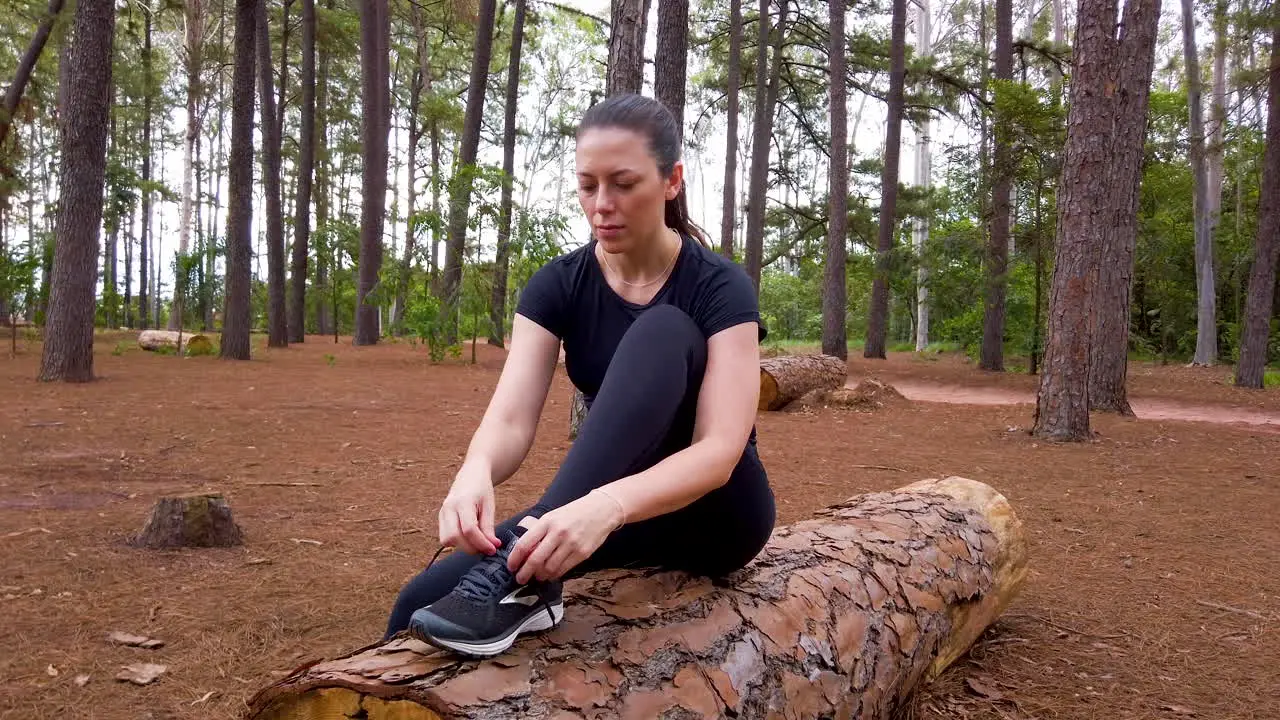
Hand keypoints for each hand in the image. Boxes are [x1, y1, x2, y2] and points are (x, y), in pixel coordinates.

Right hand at [437, 466, 499, 554]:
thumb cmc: (482, 488)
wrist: (471, 475)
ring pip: (446, 540)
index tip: (493, 549)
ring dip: (463, 546)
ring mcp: (442, 513)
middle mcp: (448, 508)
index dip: (481, 543)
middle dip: (471, 548)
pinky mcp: (441, 518)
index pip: (469, 529)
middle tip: (486, 548)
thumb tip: (492, 546)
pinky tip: (469, 537)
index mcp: (463, 502)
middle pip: (453, 537)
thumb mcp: (489, 505)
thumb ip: (488, 527)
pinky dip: (457, 542)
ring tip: (478, 542)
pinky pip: (445, 537)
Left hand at [507, 490, 624, 583]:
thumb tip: (524, 552)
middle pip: (535, 560)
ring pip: (549, 568)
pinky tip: (551, 574)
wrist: (602, 509)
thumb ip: (539, 532)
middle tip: (520, 578)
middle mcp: (558, 533)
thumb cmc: (575, 512)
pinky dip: (554, 575)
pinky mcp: (582, 553)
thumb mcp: (553, 516)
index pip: (524, 544)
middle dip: (525, 573)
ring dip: (540, 576)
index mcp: (547, 521)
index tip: (511, 566)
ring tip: (537, 576)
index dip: (515, 559)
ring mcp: (571, 544)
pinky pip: (563, 570)